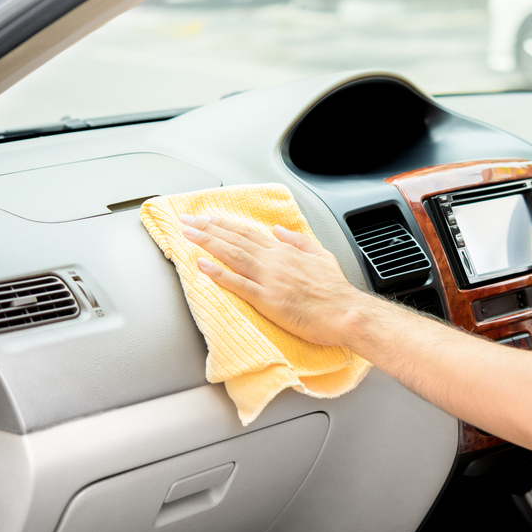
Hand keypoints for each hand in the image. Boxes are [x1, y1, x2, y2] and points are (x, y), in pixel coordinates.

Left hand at [180, 213, 363, 346]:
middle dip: (207, 229)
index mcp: (285, 252)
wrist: (346, 313)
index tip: (206, 218)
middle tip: (185, 221)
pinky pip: (239, 285)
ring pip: (233, 256)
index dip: (224, 224)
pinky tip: (202, 266)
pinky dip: (219, 274)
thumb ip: (298, 241)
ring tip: (187, 235)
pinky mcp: (269, 300)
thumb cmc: (335, 291)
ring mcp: (270, 280)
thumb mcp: (321, 255)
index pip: (248, 233)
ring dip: (207, 243)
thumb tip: (278, 230)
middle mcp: (274, 261)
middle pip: (235, 240)